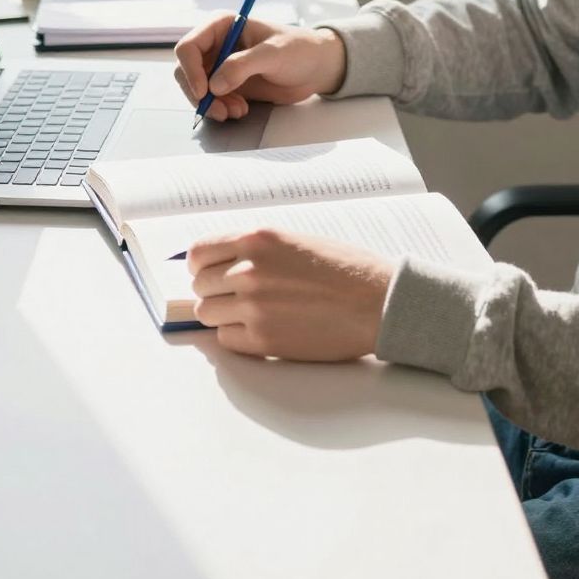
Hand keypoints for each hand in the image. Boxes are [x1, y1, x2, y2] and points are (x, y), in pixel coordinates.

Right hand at [173, 16, 346, 121]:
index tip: (204, 92)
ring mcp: (220, 66)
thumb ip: (242, 66)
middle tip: (219, 111)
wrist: (316, 67)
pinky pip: (211, 100)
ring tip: (237, 111)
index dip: (190, 70)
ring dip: (211, 105)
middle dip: (199, 94)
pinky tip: (240, 110)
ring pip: (196, 89)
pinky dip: (220, 108)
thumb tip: (214, 85)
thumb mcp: (272, 54)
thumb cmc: (298, 50)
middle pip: (186, 71)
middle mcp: (215, 45)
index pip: (188, 47)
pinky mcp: (228, 84)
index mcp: (221, 26)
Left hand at [187, 228, 393, 358]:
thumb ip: (258, 250)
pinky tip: (259, 330)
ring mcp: (253, 306)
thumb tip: (221, 265)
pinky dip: (236, 337)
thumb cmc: (346, 270)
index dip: (199, 266)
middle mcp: (249, 270)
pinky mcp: (263, 339)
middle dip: (213, 292)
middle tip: (234, 298)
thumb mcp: (297, 241)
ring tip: (248, 315)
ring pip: (207, 314)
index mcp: (257, 239)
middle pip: (200, 286)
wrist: (379, 302)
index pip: (199, 253)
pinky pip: (225, 339)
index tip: (207, 273)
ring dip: (222, 315)